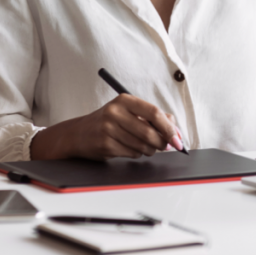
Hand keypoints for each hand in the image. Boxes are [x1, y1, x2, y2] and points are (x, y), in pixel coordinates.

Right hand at [31, 94, 182, 160]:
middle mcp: (115, 112)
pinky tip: (130, 148)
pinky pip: (132, 153)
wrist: (78, 134)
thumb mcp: (128, 112)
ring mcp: (108, 129)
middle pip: (150, 132)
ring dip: (150, 150)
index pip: (154, 112)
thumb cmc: (108, 122)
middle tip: (166, 146)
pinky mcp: (105, 145)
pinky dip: (137, 154)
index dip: (169, 127)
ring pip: (142, 145)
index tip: (178, 138)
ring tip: (147, 147)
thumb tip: (176, 131)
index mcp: (124, 100)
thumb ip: (152, 117)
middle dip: (162, 143)